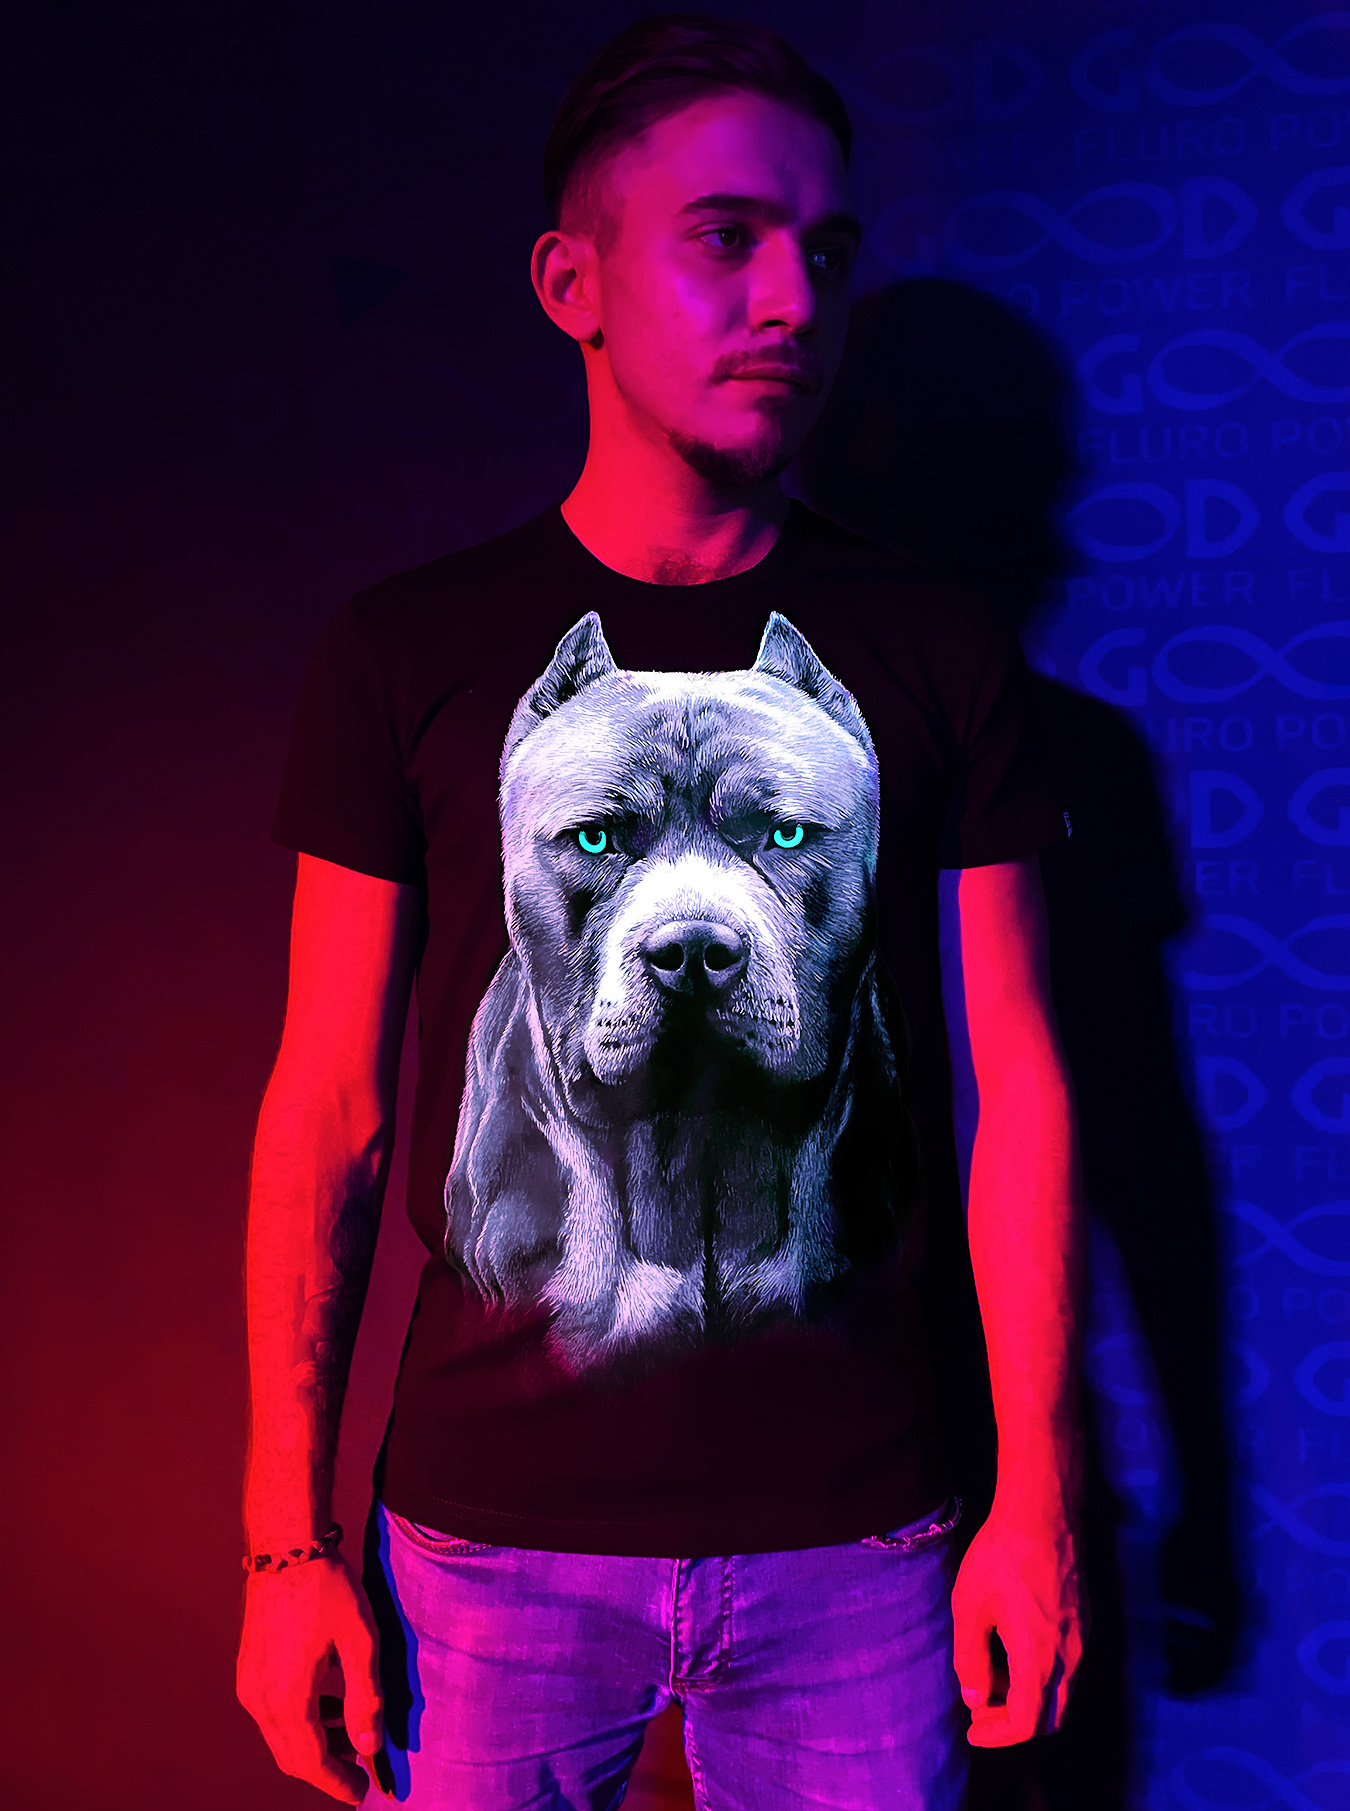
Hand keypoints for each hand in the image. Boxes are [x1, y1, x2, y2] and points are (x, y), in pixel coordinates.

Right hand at [237, 1555, 383, 1802]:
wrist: (284, 1546)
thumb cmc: (327, 1588)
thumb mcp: (360, 1640)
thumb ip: (365, 1697)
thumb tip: (369, 1746)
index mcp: (287, 1698)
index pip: (311, 1762)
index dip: (337, 1783)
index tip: (362, 1794)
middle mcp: (259, 1699)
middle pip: (290, 1757)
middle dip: (325, 1769)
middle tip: (360, 1768)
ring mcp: (249, 1684)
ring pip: (279, 1736)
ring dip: (312, 1744)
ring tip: (350, 1732)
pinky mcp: (248, 1668)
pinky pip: (271, 1713)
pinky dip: (298, 1721)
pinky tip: (327, 1701)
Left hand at [951, 1498, 1085, 1746]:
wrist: (1043, 1513)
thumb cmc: (1001, 1556)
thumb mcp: (970, 1606)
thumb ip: (969, 1658)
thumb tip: (974, 1697)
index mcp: (1039, 1658)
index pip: (1027, 1723)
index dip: (998, 1735)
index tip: (972, 1730)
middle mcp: (1069, 1657)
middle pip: (1050, 1719)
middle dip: (1014, 1723)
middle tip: (980, 1708)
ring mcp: (1081, 1641)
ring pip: (1061, 1695)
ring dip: (1028, 1701)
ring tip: (990, 1676)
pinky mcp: (1085, 1624)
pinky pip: (1067, 1671)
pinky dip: (1041, 1679)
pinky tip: (1011, 1652)